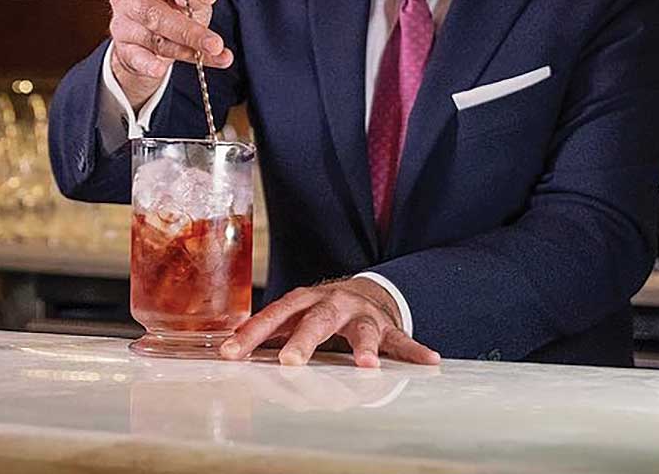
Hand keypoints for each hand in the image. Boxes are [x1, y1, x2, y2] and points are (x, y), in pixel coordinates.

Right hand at [107, 0, 233, 110]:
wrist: (145, 36)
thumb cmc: (170, 8)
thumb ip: (196, 0)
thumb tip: (203, 2)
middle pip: (155, 12)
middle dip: (188, 30)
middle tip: (215, 43)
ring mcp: (122, 21)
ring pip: (153, 38)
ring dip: (184, 50)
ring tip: (210, 55)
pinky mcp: (122, 47)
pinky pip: (137, 57)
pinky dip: (150, 64)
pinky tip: (160, 69)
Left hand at [219, 278, 441, 367]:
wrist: (366, 293)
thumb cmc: (320, 310)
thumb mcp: (295, 315)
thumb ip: (270, 331)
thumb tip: (227, 350)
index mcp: (305, 300)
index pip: (275, 315)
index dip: (252, 334)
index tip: (231, 353)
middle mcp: (333, 302)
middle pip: (316, 320)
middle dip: (303, 342)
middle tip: (289, 363)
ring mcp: (363, 314)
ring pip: (364, 330)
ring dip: (366, 347)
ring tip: (367, 365)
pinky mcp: (388, 327)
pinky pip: (402, 340)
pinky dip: (416, 351)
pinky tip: (430, 361)